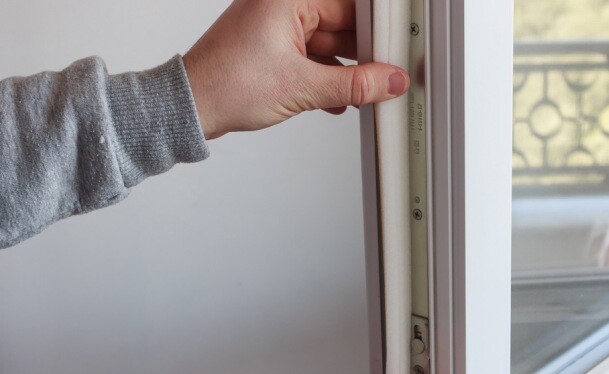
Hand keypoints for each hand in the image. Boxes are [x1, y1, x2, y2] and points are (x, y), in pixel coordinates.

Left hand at [182, 0, 409, 138]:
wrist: (191, 107)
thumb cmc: (227, 84)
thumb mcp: (303, 87)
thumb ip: (355, 84)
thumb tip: (390, 81)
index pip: (348, 7)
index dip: (375, 29)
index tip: (395, 47)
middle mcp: (281, 7)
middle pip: (340, 26)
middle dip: (362, 54)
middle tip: (384, 75)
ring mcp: (275, 29)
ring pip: (327, 45)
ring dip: (344, 71)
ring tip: (362, 93)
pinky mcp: (271, 50)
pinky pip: (311, 58)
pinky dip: (325, 78)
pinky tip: (338, 99)